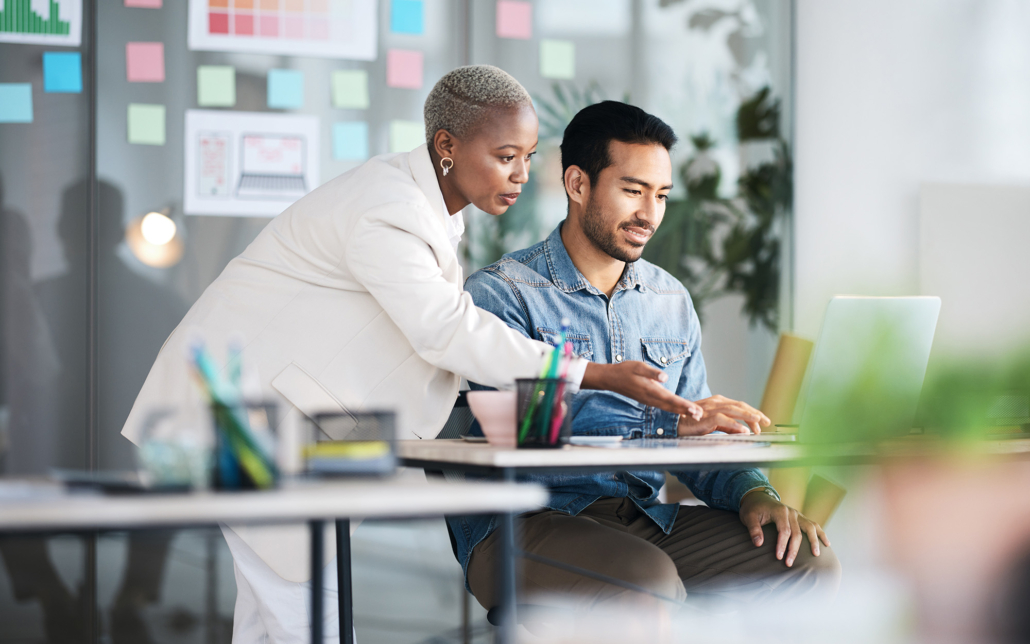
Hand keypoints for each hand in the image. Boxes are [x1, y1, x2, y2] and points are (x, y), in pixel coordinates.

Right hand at [582, 361, 702, 419]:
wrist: (610, 379)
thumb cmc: (625, 370)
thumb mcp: (638, 366)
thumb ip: (652, 372)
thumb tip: (665, 377)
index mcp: (650, 390)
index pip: (670, 399)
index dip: (683, 404)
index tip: (694, 409)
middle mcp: (650, 398)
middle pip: (671, 406)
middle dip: (686, 411)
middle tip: (700, 415)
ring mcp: (649, 400)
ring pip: (668, 408)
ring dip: (681, 411)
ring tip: (695, 415)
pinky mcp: (648, 399)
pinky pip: (664, 406)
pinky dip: (674, 409)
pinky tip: (680, 410)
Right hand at [676, 394, 770, 434]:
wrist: (673, 423)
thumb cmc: (691, 423)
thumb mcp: (713, 423)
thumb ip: (727, 426)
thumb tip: (743, 430)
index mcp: (718, 402)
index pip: (740, 405)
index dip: (752, 412)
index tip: (762, 421)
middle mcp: (716, 402)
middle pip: (740, 405)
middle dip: (755, 413)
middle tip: (766, 421)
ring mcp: (711, 408)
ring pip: (734, 410)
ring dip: (748, 416)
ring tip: (759, 422)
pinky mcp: (706, 417)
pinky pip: (723, 420)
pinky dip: (735, 425)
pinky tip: (744, 431)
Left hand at [739, 489, 829, 566]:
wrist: (758, 497)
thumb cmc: (753, 509)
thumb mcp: (748, 517)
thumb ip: (753, 529)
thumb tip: (758, 544)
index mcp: (779, 511)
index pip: (784, 530)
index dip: (782, 545)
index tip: (778, 557)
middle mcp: (791, 512)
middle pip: (797, 533)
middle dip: (794, 549)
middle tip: (789, 563)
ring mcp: (797, 514)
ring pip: (810, 528)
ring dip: (814, 541)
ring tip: (816, 554)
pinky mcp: (800, 517)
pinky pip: (813, 525)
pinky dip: (820, 534)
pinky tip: (826, 544)